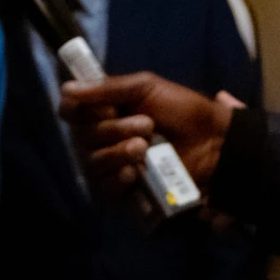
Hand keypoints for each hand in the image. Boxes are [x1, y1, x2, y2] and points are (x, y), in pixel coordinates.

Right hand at [60, 72, 235, 196]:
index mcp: (106, 110)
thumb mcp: (145, 87)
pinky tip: (133, 173)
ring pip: (92, 162)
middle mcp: (103, 138)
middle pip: (81, 137)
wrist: (213, 141)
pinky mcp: (124, 192)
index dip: (77, 109)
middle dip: (111, 128)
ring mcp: (113, 166)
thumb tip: (65, 89)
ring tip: (145, 147)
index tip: (101, 106)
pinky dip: (116, 179)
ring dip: (117, 151)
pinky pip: (104, 189)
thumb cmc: (182, 109)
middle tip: (147, 125)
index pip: (70, 111)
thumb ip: (107, 88)